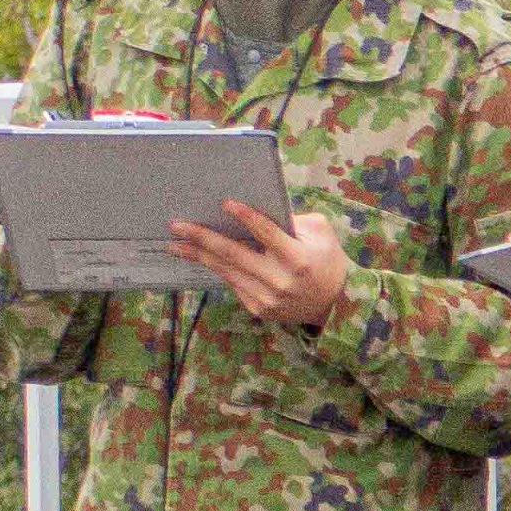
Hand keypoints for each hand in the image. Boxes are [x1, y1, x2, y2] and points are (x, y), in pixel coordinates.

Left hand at [175, 203, 349, 327]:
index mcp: (298, 258)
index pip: (266, 233)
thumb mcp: (321, 234)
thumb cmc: (326, 261)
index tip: (224, 203)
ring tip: (175, 244)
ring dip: (197, 256)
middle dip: (201, 238)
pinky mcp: (258, 308)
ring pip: (226, 270)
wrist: (335, 305)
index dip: (244, 217)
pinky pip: (232, 283)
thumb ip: (293, 220)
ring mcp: (266, 297)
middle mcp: (279, 279)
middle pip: (233, 254)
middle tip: (177, 226)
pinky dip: (216, 269)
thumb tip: (257, 210)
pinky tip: (200, 258)